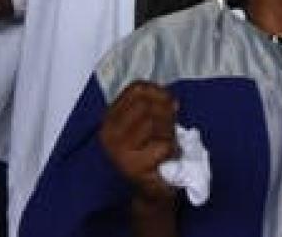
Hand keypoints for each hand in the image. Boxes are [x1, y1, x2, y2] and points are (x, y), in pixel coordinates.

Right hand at [100, 82, 178, 201]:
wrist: (150, 192)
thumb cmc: (151, 153)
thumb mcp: (148, 123)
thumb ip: (153, 106)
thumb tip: (168, 97)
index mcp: (110, 119)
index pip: (136, 89)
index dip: (158, 92)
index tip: (169, 101)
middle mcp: (108, 134)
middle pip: (145, 104)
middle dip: (165, 111)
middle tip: (172, 124)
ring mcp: (118, 151)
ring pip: (153, 123)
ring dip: (169, 131)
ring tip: (169, 141)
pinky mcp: (133, 167)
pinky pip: (162, 145)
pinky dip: (173, 149)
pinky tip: (169, 156)